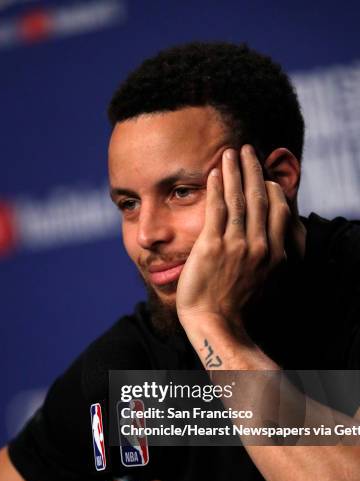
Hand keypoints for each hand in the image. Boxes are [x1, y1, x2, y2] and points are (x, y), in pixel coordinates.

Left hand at [176, 145, 290, 329]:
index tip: (264, 175)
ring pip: (238, 199)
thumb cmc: (236, 305)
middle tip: (248, 149)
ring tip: (230, 152)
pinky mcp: (211, 246)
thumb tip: (268, 240)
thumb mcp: (264, 280)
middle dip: (253, 169)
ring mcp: (236, 245)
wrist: (215, 322)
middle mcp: (259, 246)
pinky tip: (215, 172)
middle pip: (258, 198)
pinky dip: (217, 188)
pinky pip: (216, 210)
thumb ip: (269, 257)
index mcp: (275, 254)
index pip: (278, 210)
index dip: (271, 188)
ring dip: (235, 171)